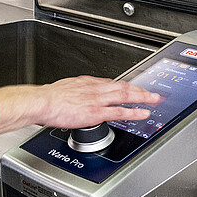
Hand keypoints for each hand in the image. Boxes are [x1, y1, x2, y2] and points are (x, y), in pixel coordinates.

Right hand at [0, 76, 160, 136]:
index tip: (133, 89)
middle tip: (153, 93)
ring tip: (154, 100)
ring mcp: (97, 99)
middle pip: (123, 86)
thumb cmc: (48, 98)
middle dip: (140, 90)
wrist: (42, 102)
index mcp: (87, 82)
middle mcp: (95, 88)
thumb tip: (78, 95)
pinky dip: (133, 112)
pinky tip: (143, 114)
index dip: (125, 86)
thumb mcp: (65, 88)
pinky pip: (119, 112)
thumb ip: (76, 91)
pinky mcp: (95, 112)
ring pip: (125, 95)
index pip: (111, 83)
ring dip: (142, 97)